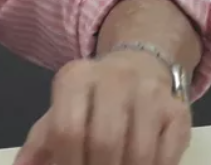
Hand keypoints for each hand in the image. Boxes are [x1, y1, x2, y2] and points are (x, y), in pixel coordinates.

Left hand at [15, 51, 191, 164]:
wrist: (139, 65)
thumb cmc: (94, 95)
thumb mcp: (63, 107)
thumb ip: (42, 140)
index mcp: (75, 78)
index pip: (66, 130)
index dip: (67, 162)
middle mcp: (112, 79)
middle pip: (103, 143)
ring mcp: (148, 94)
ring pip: (137, 154)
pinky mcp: (177, 111)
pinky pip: (164, 156)